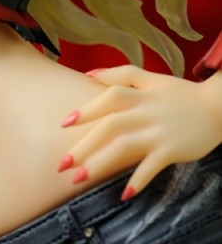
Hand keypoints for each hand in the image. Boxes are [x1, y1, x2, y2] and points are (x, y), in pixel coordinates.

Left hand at [58, 64, 221, 199]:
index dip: (87, 109)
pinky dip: (138, 179)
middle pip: (110, 126)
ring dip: (100, 163)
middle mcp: (146, 112)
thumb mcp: (152, 78)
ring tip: (80, 179)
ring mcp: (159, 131)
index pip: (108, 98)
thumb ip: (121, 74)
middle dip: (83, 146)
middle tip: (62, 164)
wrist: (217, 107)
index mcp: (139, 94)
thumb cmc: (180, 93)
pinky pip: (152, 166)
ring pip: (125, 147)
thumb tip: (89, 74)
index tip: (64, 124)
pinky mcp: (172, 150)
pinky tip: (124, 193)